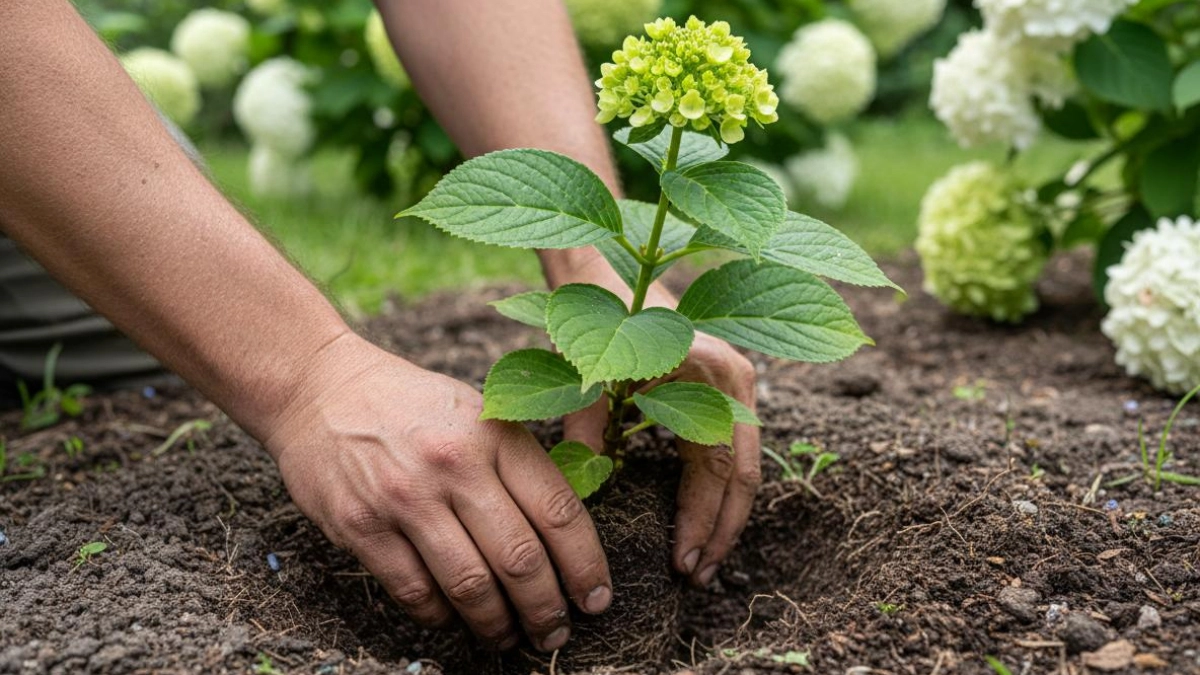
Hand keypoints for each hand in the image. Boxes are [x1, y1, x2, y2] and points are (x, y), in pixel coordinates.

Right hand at [262, 334, 611, 650]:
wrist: (319, 386)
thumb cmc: (411, 404)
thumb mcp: (477, 410)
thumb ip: (520, 461)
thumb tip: (567, 531)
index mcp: (493, 434)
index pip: (558, 511)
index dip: (585, 565)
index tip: (596, 599)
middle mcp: (454, 465)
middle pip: (519, 558)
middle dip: (545, 609)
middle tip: (554, 634)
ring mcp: (404, 497)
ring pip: (470, 585)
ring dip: (497, 624)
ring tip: (508, 638)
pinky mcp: (359, 525)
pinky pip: (414, 591)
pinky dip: (441, 616)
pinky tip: (454, 618)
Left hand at [547, 253, 761, 587]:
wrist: (602, 267)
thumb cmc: (591, 313)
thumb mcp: (586, 373)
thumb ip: (588, 430)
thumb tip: (585, 492)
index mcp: (710, 372)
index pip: (717, 468)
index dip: (701, 521)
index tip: (681, 564)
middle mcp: (736, 378)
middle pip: (743, 475)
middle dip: (721, 531)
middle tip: (696, 577)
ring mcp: (737, 381)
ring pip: (743, 465)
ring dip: (724, 515)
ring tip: (700, 561)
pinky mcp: (727, 387)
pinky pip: (732, 449)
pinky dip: (720, 488)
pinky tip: (701, 520)